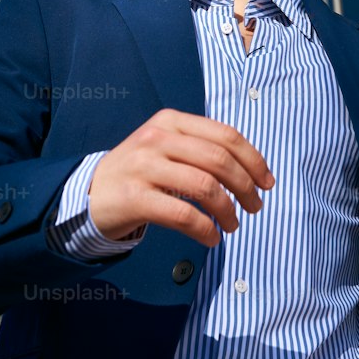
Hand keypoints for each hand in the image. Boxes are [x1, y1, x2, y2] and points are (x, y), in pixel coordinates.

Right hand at [87, 108, 274, 247]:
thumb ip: (202, 148)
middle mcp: (157, 138)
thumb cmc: (142, 171)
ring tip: (232, 225)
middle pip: (220, 160)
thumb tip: (253, 170)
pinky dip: (205, 229)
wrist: (92, 191)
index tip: (267, 182)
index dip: (254, 160)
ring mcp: (143, 166)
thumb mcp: (168, 145)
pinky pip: (183, 214)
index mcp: (171, 120)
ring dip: (228, 211)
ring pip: (204, 187)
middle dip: (246, 187)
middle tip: (254, 207)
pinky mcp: (134, 197)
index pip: (226, 136)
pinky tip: (211, 237)